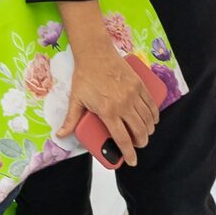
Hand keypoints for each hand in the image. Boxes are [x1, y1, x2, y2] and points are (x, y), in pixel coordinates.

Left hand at [59, 40, 158, 166]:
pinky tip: (152, 121)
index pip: (122, 139)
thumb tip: (60, 135)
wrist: (95, 53)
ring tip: (144, 135)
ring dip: (148, 131)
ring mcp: (133, 95)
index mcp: (108, 112)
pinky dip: (154, 116)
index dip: (128, 154)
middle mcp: (123, 105)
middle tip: (137, 145)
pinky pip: (152, 105)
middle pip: (139, 132)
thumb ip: (70, 120)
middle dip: (140, 143)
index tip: (131, 161)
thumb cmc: (84, 76)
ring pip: (148, 120)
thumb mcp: (75, 99)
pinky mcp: (140, 85)